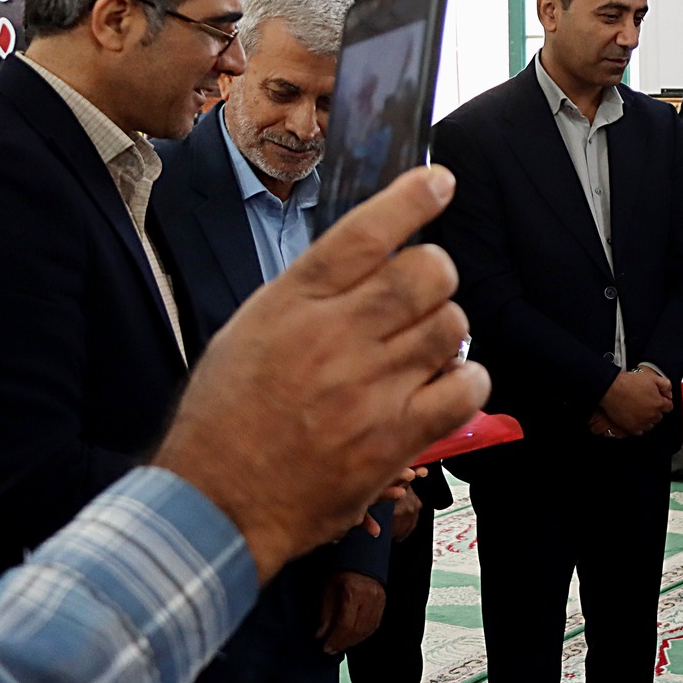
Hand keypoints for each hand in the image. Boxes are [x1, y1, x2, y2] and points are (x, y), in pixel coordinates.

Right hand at [152, 166, 488, 584]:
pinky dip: (467, 381)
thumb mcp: (251, 330)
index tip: (439, 182)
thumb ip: (313, 293)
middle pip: (427, 273)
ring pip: (452, 325)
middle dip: (436, 275)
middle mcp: (334, 337)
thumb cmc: (227, 414)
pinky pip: (466, 387)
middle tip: (423, 295)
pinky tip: (445, 386)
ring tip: (423, 349)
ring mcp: (368, 388)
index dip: (411, 199)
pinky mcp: (395, 437)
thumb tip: (375, 256)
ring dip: (447, 330)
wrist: (215, 500)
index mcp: (293, 303)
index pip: (365, 233)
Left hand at [318, 570, 386, 653]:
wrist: (359, 556)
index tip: (325, 647)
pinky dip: (363, 634)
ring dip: (353, 640)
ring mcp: (380, 599)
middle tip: (331, 649)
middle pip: (358, 629)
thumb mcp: (327, 589)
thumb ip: (325, 614)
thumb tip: (321, 635)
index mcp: (354, 592)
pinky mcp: (384, 602)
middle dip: (343, 642)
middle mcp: (370, 597)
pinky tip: (353, 637)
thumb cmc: (342, 569)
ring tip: (340, 645)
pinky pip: (375, 624)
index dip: (335, 639)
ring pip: (368, 629)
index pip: (346, 624)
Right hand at [597, 368, 672, 436]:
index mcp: (658, 403)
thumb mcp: (651, 378)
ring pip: (650, 425)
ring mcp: (641, 423)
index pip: (669, 407)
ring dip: (647, 419)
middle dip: (655, 410)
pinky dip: (639, 426)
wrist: (611, 389)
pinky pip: (639, 431)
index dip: (664, 402)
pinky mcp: (631, 428)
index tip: (659, 400)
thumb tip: (669, 392)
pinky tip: (635, 418)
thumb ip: (665, 385)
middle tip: (647, 403)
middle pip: (659, 416)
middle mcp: (651, 415)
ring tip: (640, 410)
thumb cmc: (628, 383)